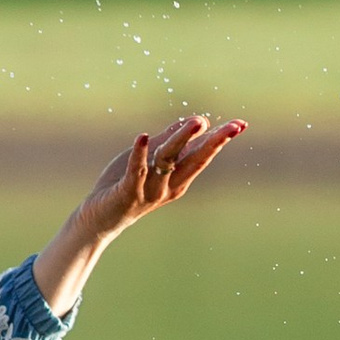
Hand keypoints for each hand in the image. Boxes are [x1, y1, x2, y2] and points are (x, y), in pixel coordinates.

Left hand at [32, 113, 246, 316]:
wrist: (99, 218)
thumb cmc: (125, 186)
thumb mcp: (150, 159)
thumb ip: (169, 140)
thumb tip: (197, 120)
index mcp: (178, 179)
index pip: (203, 156)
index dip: (221, 140)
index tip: (240, 124)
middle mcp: (169, 186)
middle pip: (194, 160)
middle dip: (214, 143)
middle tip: (233, 127)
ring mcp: (149, 191)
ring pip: (168, 162)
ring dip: (182, 140)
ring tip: (196, 122)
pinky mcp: (127, 192)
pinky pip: (135, 171)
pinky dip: (140, 154)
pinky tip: (144, 136)